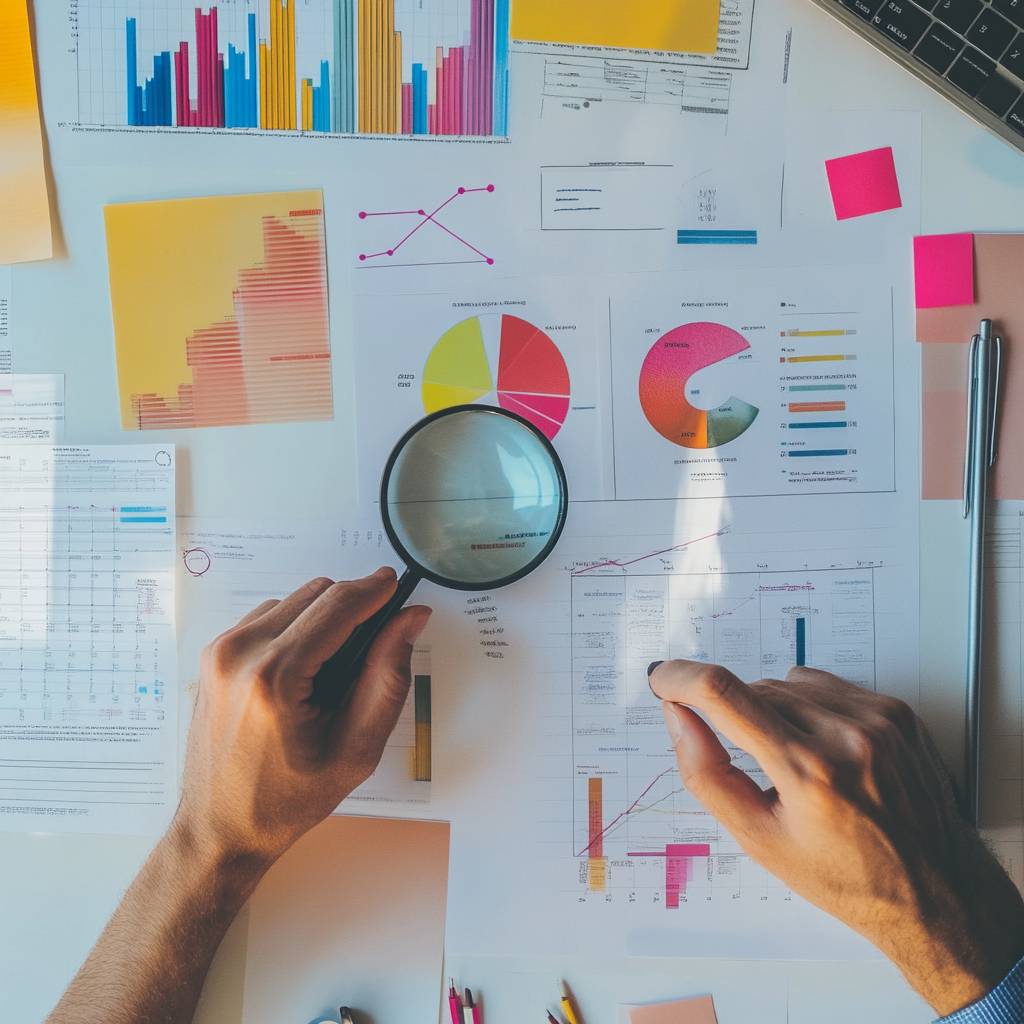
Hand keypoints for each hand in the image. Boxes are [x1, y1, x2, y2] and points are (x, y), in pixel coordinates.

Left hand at [174, 568, 430, 866]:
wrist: (219, 829)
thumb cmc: (286, 800)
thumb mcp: (356, 748)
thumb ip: (389, 677)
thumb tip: (409, 621)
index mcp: (274, 677)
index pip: (337, 605)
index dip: (374, 589)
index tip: (399, 584)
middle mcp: (239, 653)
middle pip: (315, 593)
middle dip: (353, 606)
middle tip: (376, 642)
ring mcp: (220, 651)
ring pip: (292, 600)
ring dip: (323, 619)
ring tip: (334, 670)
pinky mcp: (213, 655)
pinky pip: (268, 617)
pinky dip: (296, 629)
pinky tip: (305, 671)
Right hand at [650, 661, 1023, 1016]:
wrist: (934, 892)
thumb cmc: (844, 875)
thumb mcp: (759, 840)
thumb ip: (706, 774)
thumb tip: (677, 714)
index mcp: (806, 771)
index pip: (723, 693)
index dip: (680, 678)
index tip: (662, 678)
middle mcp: (845, 734)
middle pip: (753, 689)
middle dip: (736, 715)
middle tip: (755, 764)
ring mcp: (877, 718)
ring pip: (788, 683)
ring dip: (774, 710)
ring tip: (795, 761)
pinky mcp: (897, 711)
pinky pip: (826, 684)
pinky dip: (810, 706)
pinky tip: (824, 747)